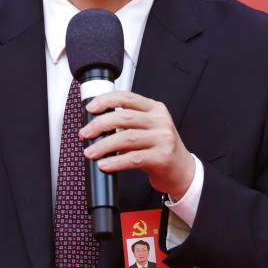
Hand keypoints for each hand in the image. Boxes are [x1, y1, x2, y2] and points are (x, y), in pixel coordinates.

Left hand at [80, 91, 194, 200]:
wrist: (182, 170)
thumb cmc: (161, 149)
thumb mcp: (149, 129)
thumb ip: (129, 123)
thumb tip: (97, 126)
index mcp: (155, 109)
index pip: (128, 97)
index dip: (106, 100)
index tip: (91, 108)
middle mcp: (160, 121)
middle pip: (124, 117)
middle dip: (99, 125)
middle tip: (85, 134)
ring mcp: (163, 139)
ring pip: (127, 138)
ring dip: (104, 145)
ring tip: (90, 152)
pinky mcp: (162, 157)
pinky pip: (133, 158)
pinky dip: (115, 162)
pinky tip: (105, 165)